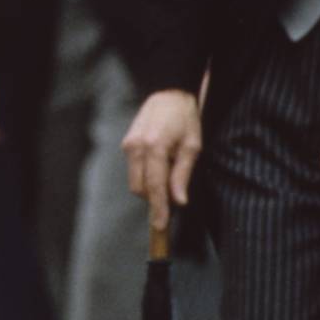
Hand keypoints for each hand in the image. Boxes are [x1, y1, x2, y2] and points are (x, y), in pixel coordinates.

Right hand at [121, 89, 202, 231]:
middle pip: (141, 188)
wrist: (168, 93)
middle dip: (156, 198)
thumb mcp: (192, 145)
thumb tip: (178, 201)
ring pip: (135, 182)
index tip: (160, 226)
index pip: (154, 186)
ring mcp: (128, 145)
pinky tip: (161, 164)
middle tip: (176, 192)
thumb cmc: (185, 118)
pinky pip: (134, 170)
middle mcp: (136, 147)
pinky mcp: (127, 145)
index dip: (158, 209)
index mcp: (155, 147)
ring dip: (151, 187)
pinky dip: (146, 176)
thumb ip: (183, 174)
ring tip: (170, 172)